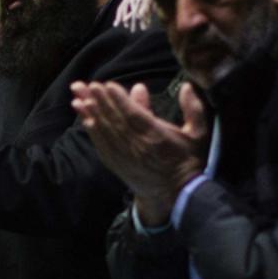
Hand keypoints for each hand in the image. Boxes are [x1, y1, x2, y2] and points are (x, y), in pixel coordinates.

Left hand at [71, 80, 208, 226]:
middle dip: (99, 101)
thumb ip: (193, 108)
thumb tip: (187, 86)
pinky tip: (85, 119)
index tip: (107, 85)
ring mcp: (125, 157)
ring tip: (78, 97)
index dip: (119, 100)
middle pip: (114, 120)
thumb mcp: (198, 133)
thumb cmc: (188, 159)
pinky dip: (92, 132)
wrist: (176, 193)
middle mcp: (138, 146)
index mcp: (157, 136)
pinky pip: (102, 146)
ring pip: (105, 132)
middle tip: (86, 85)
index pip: (134, 115)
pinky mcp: (118, 165)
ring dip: (90, 114)